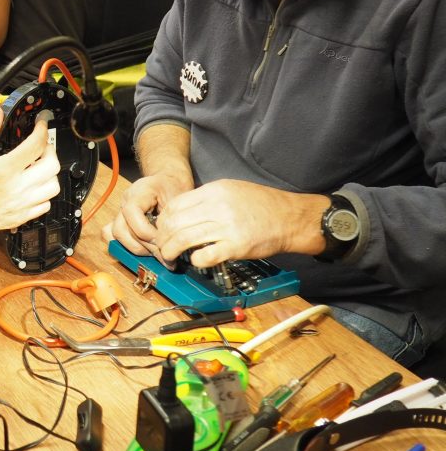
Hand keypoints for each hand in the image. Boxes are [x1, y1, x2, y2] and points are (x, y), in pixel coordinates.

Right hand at [0, 108, 61, 264]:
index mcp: (4, 169)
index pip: (36, 144)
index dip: (42, 130)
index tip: (40, 125)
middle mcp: (17, 187)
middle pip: (52, 165)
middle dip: (50, 150)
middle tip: (40, 146)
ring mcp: (21, 204)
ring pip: (53, 186)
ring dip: (50, 173)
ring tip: (38, 167)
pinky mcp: (20, 217)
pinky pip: (45, 205)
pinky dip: (44, 194)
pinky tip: (33, 187)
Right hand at [104, 173, 191, 259]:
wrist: (169, 181)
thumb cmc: (175, 188)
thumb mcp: (179, 200)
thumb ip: (172, 220)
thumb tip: (170, 245)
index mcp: (140, 191)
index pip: (131, 211)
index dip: (145, 232)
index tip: (162, 241)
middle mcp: (125, 201)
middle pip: (120, 230)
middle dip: (143, 246)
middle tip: (163, 254)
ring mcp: (120, 211)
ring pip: (115, 236)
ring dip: (135, 249)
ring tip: (154, 253)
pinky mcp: (120, 221)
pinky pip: (111, 236)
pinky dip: (125, 246)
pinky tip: (143, 249)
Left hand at [150, 180, 326, 267]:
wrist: (290, 218)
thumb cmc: (261, 204)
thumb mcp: (230, 189)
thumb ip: (206, 198)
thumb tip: (181, 211)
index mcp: (214, 191)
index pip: (175, 205)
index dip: (163, 219)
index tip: (162, 228)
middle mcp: (217, 207)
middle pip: (175, 223)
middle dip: (162, 237)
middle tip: (161, 245)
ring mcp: (226, 227)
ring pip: (184, 239)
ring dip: (170, 250)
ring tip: (168, 256)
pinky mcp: (235, 246)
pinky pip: (204, 256)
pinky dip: (195, 260)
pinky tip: (195, 260)